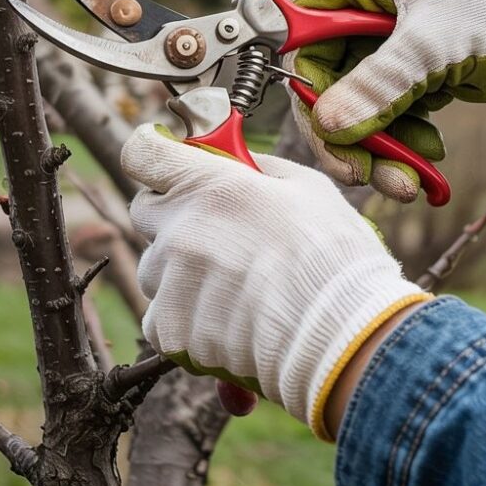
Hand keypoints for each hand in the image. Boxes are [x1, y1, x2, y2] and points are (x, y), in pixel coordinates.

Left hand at [120, 124, 429, 439]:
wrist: (343, 333)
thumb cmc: (334, 254)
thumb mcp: (307, 187)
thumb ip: (258, 168)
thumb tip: (234, 162)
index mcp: (209, 185)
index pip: (142, 153)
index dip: (150, 152)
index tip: (163, 159)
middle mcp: (179, 230)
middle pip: (145, 213)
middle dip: (172, 216)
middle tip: (215, 231)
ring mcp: (170, 283)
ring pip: (156, 270)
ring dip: (182, 274)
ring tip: (235, 290)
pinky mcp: (171, 330)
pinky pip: (163, 319)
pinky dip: (187, 322)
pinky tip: (229, 324)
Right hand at [280, 0, 485, 200]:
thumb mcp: (437, 44)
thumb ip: (379, 84)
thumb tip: (326, 126)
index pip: (296, 27)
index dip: (298, 77)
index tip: (319, 126)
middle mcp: (367, 3)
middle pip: (325, 75)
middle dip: (344, 129)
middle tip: (362, 174)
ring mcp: (390, 36)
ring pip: (358, 100)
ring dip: (377, 145)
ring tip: (407, 183)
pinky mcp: (415, 64)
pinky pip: (390, 109)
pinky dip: (403, 139)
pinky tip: (427, 159)